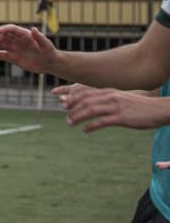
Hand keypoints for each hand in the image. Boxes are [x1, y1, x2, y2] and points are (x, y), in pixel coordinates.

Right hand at [0, 24, 56, 72]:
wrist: (49, 64)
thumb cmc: (50, 52)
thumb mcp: (46, 45)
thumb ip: (40, 37)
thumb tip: (33, 29)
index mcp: (24, 34)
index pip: (11, 29)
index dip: (4, 29)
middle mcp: (17, 40)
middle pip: (2, 37)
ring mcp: (13, 48)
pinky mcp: (11, 57)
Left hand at [55, 83, 169, 131]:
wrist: (158, 109)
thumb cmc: (139, 106)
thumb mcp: (121, 98)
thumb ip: (107, 99)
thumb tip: (93, 104)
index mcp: (109, 91)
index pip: (85, 92)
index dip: (73, 98)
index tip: (64, 105)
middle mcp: (110, 97)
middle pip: (85, 101)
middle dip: (72, 109)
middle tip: (66, 118)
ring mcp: (116, 107)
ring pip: (90, 110)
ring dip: (78, 117)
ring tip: (70, 123)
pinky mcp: (122, 118)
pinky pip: (102, 122)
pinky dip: (91, 126)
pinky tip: (85, 130)